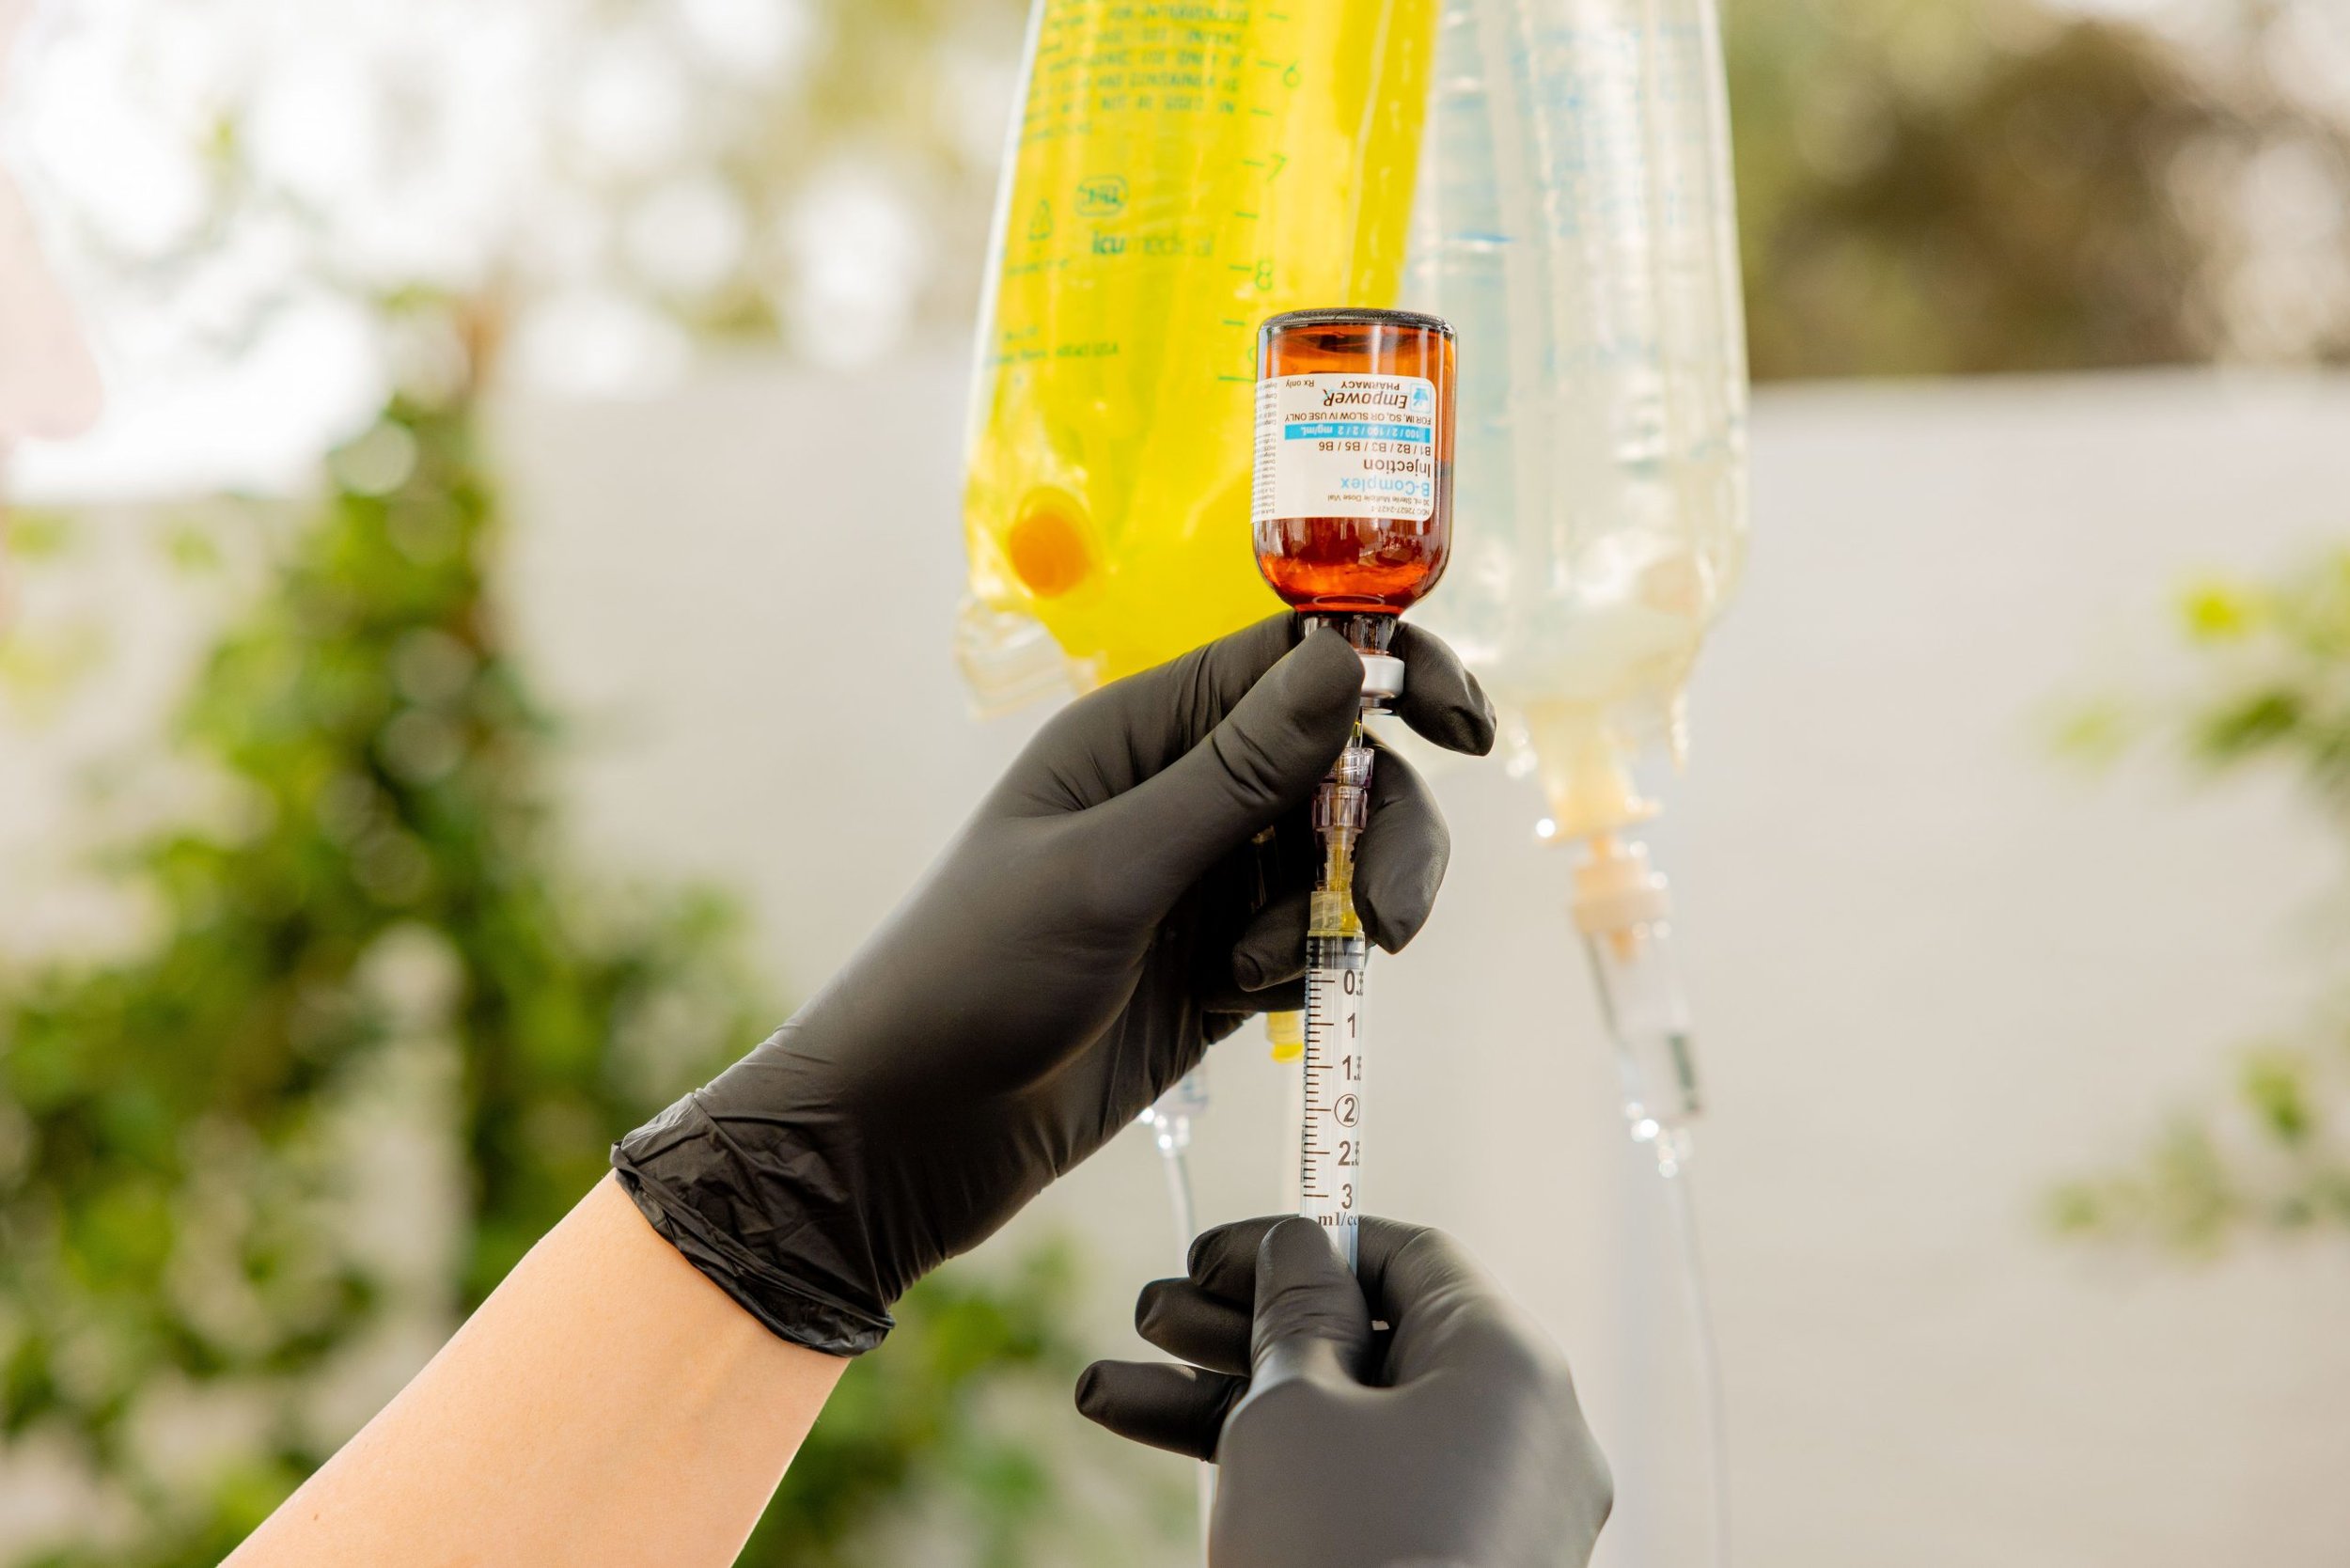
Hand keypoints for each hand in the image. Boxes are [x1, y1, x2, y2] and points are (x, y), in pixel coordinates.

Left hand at [612, 616, 1494, 1352]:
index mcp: (1138, 733)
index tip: (1463, 728)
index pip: (1291, 660)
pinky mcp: (1213, 967)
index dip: (1387, 673)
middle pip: (1338, 766)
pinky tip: (1235, 1005)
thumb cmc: (973, 978)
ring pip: (1334, 859)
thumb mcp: (1112, 870)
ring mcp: (1199, 881)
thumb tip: (1347, 656)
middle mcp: (1176, 793)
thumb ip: (1239, 772)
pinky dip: (1300, 968)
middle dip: (1377, 830)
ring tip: (1271, 973)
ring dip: (1337, 908)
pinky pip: (1306, 940)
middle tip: (1383, 912)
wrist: (912, 1134)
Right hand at [1077, 1216, 1611, 1567]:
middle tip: (1146, 1316)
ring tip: (1106, 1388)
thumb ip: (1293, 1311)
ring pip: (1354, 1422)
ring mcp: (1497, 1510)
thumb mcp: (1292, 1408)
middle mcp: (1523, 1430)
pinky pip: (1369, 1487)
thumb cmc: (1342, 1550)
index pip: (1408, 1257)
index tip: (1208, 1253)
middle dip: (1241, 1325)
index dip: (1302, 1240)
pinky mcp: (1459, 1565)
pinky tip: (1154, 1439)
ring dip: (1229, 1396)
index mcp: (1509, 1362)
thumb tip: (1301, 1248)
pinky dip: (1281, 1464)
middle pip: (1370, 1340)